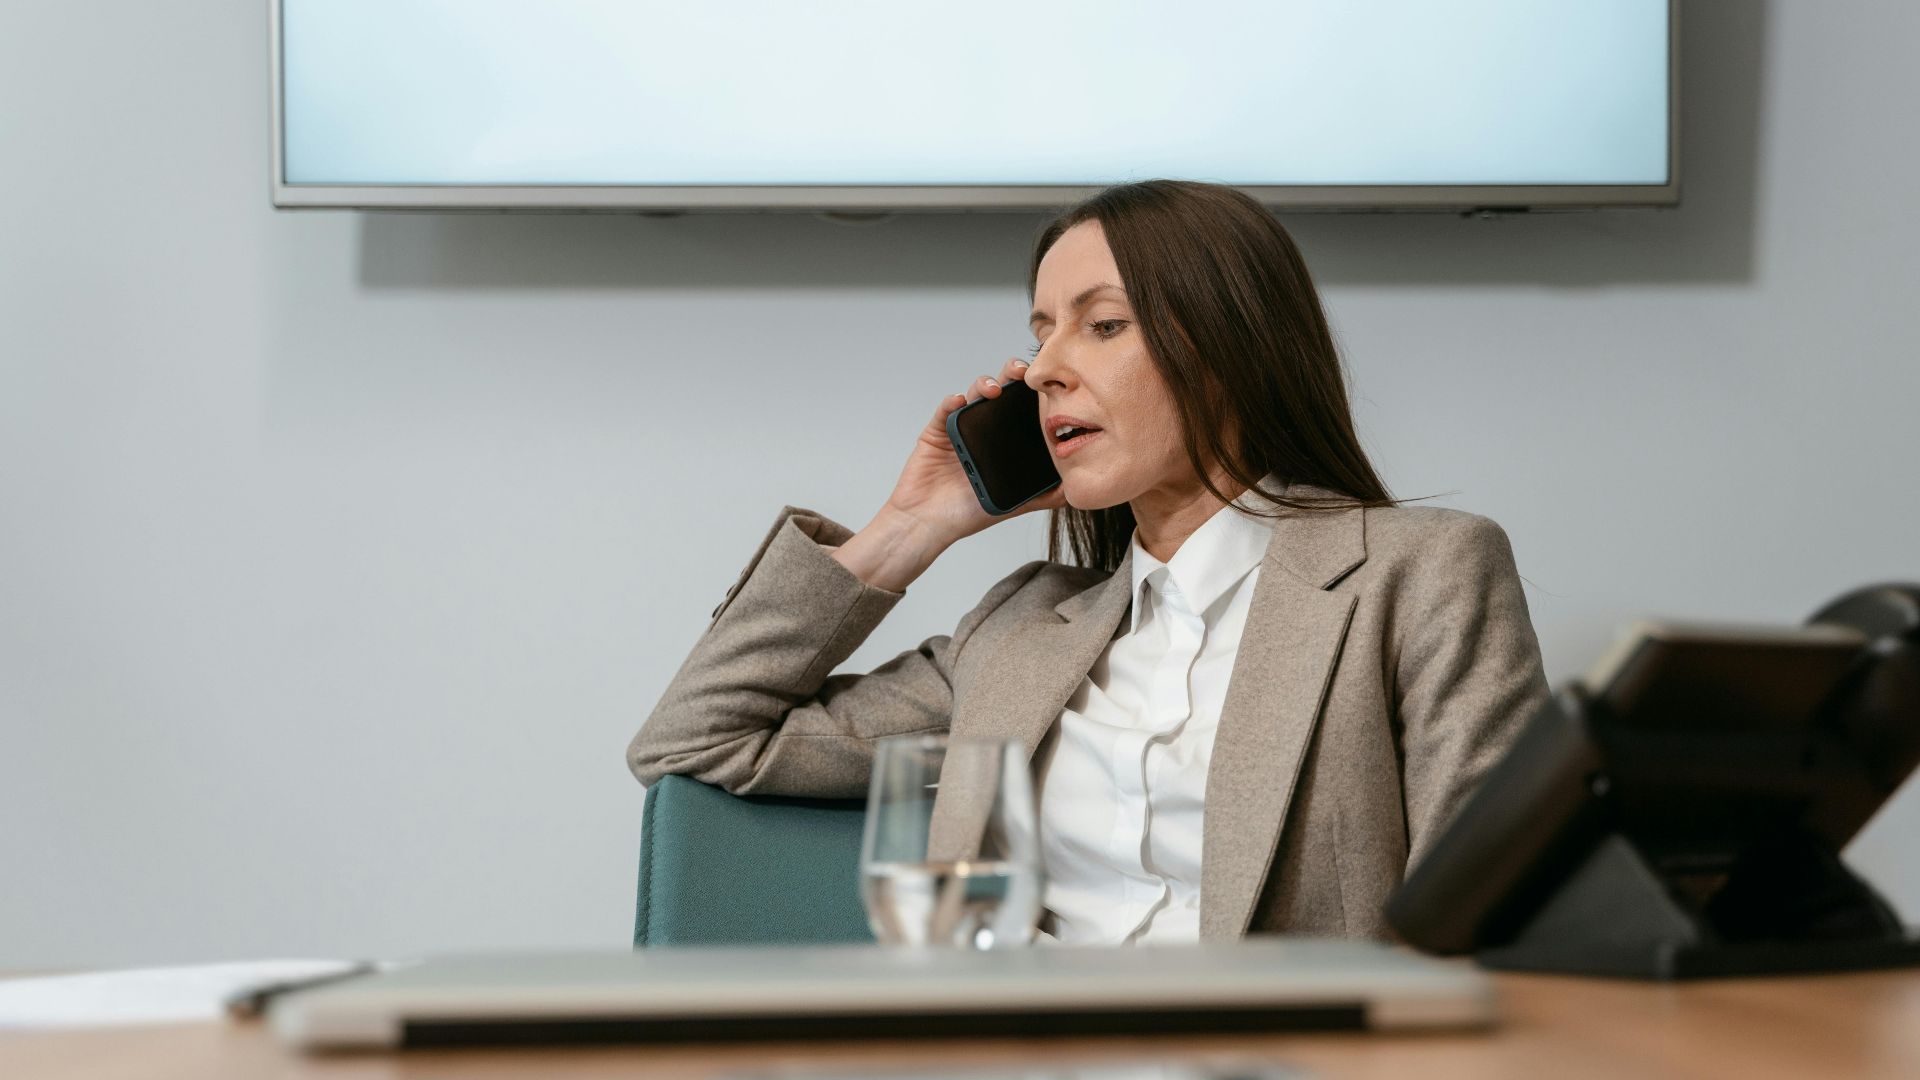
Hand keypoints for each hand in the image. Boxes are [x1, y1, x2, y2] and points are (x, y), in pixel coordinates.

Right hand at [831, 358, 1066, 590]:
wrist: (928, 523)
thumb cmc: (966, 513)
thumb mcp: (1012, 505)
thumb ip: (1042, 497)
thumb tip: (1073, 489)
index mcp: (1003, 441)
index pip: (1022, 408)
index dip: (1033, 393)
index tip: (1048, 387)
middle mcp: (983, 429)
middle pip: (1001, 392)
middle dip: (1011, 376)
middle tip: (1022, 373)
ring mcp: (960, 427)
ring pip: (975, 395)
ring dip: (985, 385)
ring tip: (994, 390)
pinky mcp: (937, 431)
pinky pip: (945, 410)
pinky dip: (953, 402)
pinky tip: (960, 402)